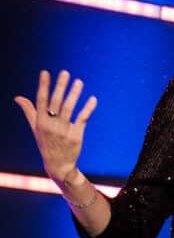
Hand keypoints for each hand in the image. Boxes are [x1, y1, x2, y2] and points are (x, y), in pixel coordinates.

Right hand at [14, 70, 97, 185]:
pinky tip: (93, 98)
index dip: (43, 86)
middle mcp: (51, 125)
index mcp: (40, 122)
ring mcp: (64, 130)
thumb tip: (17, 97)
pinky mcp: (76, 135)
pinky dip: (88, 108)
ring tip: (79, 81)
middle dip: (60, 87)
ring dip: (74, 94)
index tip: (45, 72)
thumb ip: (29, 111)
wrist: (58, 165)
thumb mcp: (35, 127)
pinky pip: (82, 118)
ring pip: (69, 108)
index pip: (40, 100)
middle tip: (65, 72)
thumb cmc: (46, 143)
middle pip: (56, 102)